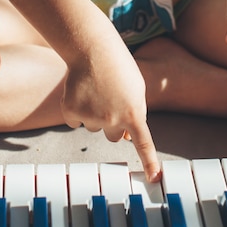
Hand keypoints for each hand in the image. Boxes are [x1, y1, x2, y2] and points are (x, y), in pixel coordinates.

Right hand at [60, 35, 160, 181]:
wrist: (92, 48)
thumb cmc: (118, 65)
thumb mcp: (137, 88)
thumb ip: (136, 112)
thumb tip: (128, 137)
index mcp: (133, 112)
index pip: (144, 143)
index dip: (149, 162)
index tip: (154, 178)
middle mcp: (112, 118)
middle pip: (113, 135)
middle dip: (112, 121)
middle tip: (110, 97)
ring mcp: (90, 116)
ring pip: (94, 126)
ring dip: (94, 112)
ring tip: (96, 87)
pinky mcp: (71, 111)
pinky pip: (75, 120)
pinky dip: (77, 108)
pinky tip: (81, 90)